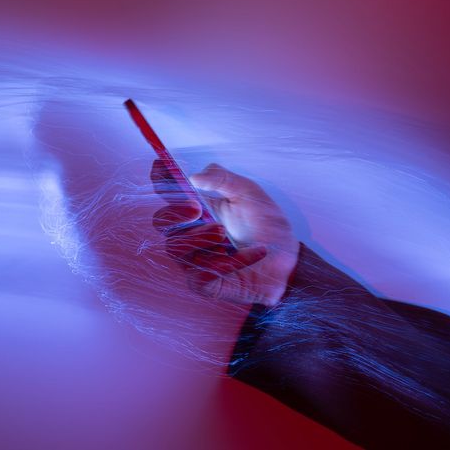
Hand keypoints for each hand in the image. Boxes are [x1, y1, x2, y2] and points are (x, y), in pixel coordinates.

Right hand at [151, 161, 299, 305]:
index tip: (161, 166)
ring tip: (225, 234)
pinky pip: (200, 275)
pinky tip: (254, 254)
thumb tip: (194, 177)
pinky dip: (227, 264)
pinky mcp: (204, 283)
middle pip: (162, 222)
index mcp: (197, 208)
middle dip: (175, 213)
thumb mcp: (249, 193)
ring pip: (176, 248)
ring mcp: (194, 259)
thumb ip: (223, 179)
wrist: (289, 260)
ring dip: (199, 238)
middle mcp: (190, 233)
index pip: (167, 192)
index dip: (160, 179)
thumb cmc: (266, 225)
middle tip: (196, 208)